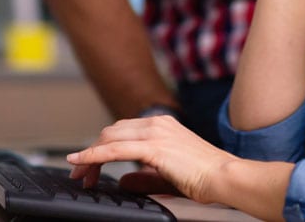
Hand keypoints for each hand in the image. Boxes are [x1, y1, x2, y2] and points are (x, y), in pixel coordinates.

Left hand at [66, 115, 234, 203]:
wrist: (225, 176)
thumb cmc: (205, 177)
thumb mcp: (167, 176)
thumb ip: (144, 177)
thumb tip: (122, 180)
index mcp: (163, 125)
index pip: (122, 131)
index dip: (102, 147)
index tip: (88, 166)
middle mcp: (157, 123)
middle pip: (112, 131)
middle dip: (92, 151)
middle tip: (80, 173)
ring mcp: (156, 132)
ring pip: (110, 137)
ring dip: (90, 155)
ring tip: (78, 172)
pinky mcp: (154, 147)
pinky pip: (115, 149)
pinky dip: (95, 155)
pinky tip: (82, 162)